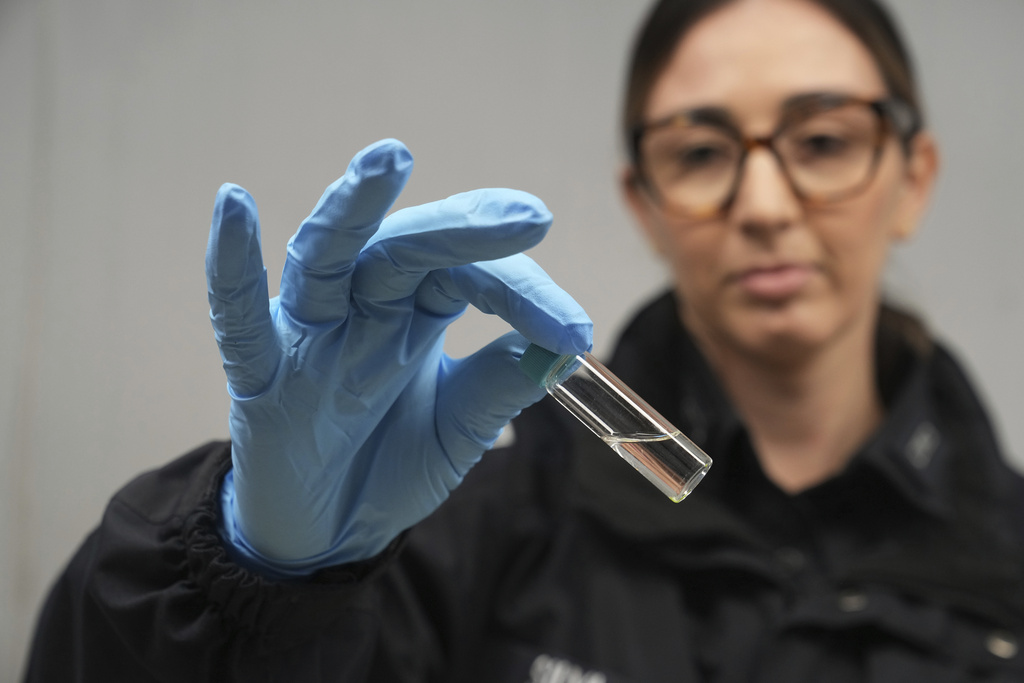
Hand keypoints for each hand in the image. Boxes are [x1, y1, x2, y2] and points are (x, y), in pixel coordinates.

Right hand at [206, 139, 591, 575]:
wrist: (328, 532)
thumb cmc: (391, 465)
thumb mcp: (460, 431)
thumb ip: (500, 387)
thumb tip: (562, 350)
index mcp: (416, 312)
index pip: (469, 275)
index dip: (523, 294)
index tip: (575, 331)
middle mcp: (363, 308)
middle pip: (405, 248)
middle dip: (461, 229)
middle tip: (524, 217)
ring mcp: (309, 335)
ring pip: (326, 257)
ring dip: (353, 209)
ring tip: (386, 159)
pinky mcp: (259, 375)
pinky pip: (241, 316)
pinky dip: (231, 265)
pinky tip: (233, 205)